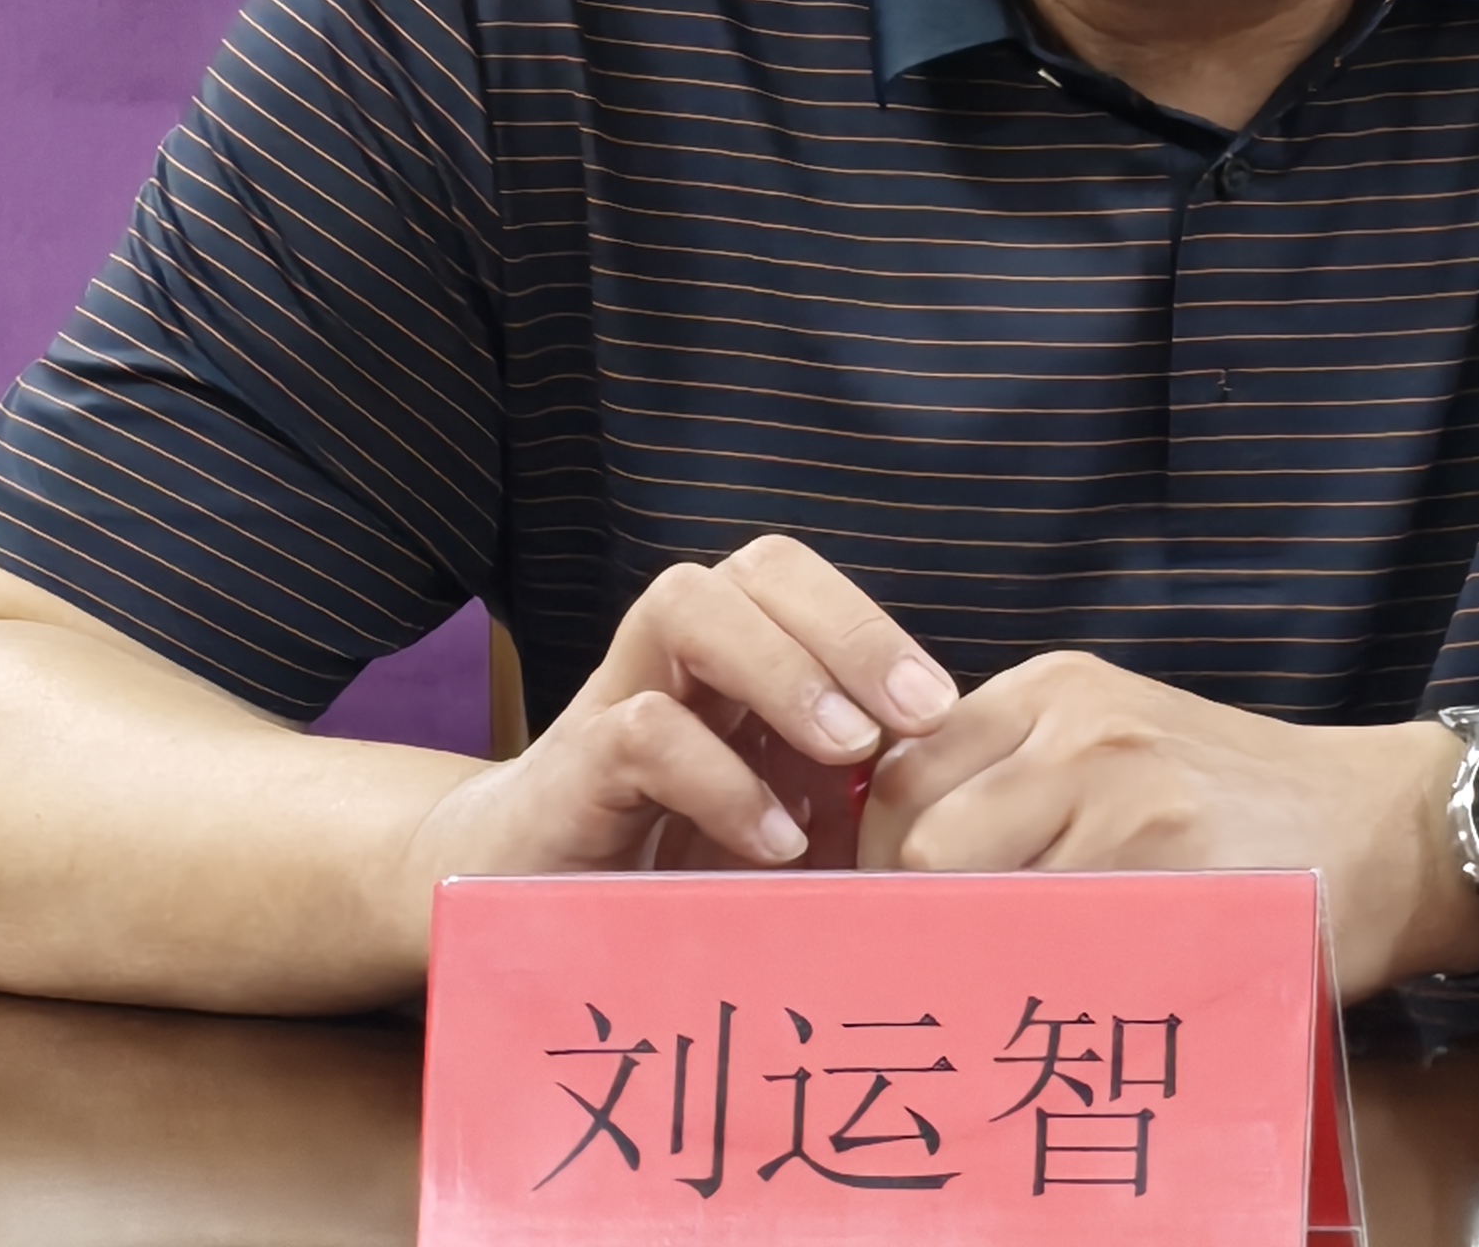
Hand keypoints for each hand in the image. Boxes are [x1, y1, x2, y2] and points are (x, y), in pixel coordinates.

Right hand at [398, 538, 957, 899]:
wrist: (516, 909)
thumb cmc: (665, 867)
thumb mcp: (776, 827)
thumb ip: (845, 805)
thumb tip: (962, 816)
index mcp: (731, 658)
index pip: (800, 583)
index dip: (871, 626)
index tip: (945, 711)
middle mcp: (674, 657)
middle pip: (758, 568)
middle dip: (847, 627)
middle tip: (920, 715)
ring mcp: (616, 699)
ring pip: (689, 606)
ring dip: (782, 669)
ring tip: (849, 750)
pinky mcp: (571, 769)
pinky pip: (643, 729)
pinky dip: (720, 777)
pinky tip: (774, 841)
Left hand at [858, 655, 1478, 995]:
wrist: (1385, 824)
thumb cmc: (1234, 798)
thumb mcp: (1115, 739)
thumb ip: (1012, 775)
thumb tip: (887, 859)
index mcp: (1052, 688)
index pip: (901, 775)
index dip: (877, 859)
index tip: (884, 915)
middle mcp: (1077, 729)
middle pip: (921, 843)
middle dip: (913, 916)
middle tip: (931, 968)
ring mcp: (1126, 800)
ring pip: (980, 902)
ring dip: (977, 958)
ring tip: (1004, 986)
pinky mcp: (1173, 873)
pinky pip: (1062, 948)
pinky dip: (1050, 983)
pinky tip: (1072, 997)